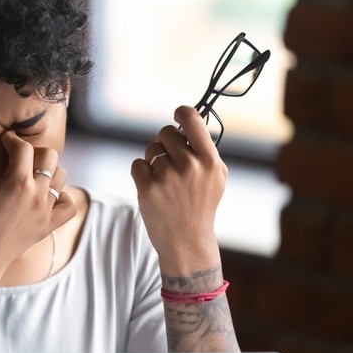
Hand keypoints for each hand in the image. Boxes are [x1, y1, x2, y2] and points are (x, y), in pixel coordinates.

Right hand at [0, 131, 75, 285]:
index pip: (23, 148)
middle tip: (19, 157)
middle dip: (34, 151)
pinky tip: (46, 195)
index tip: (4, 141)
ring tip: (31, 175)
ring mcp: (47, 211)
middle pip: (50, 156)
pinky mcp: (50, 225)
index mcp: (17, 182)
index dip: (11, 140)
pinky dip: (62, 197)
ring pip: (61, 176)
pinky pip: (68, 205)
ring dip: (48, 170)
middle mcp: (37, 194)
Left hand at [130, 106, 227, 276]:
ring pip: (151, 150)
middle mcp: (189, 166)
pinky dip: (142, 173)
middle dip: (166, 144)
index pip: (191, 118)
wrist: (187, 240)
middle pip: (165, 133)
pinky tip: (153, 188)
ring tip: (166, 181)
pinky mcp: (146, 187)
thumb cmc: (200, 204)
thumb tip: (192, 118)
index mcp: (209, 160)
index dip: (181, 113)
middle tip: (172, 162)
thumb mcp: (215, 176)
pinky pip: (137, 164)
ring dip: (154, 161)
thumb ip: (205, 148)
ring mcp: (166, 177)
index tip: (177, 115)